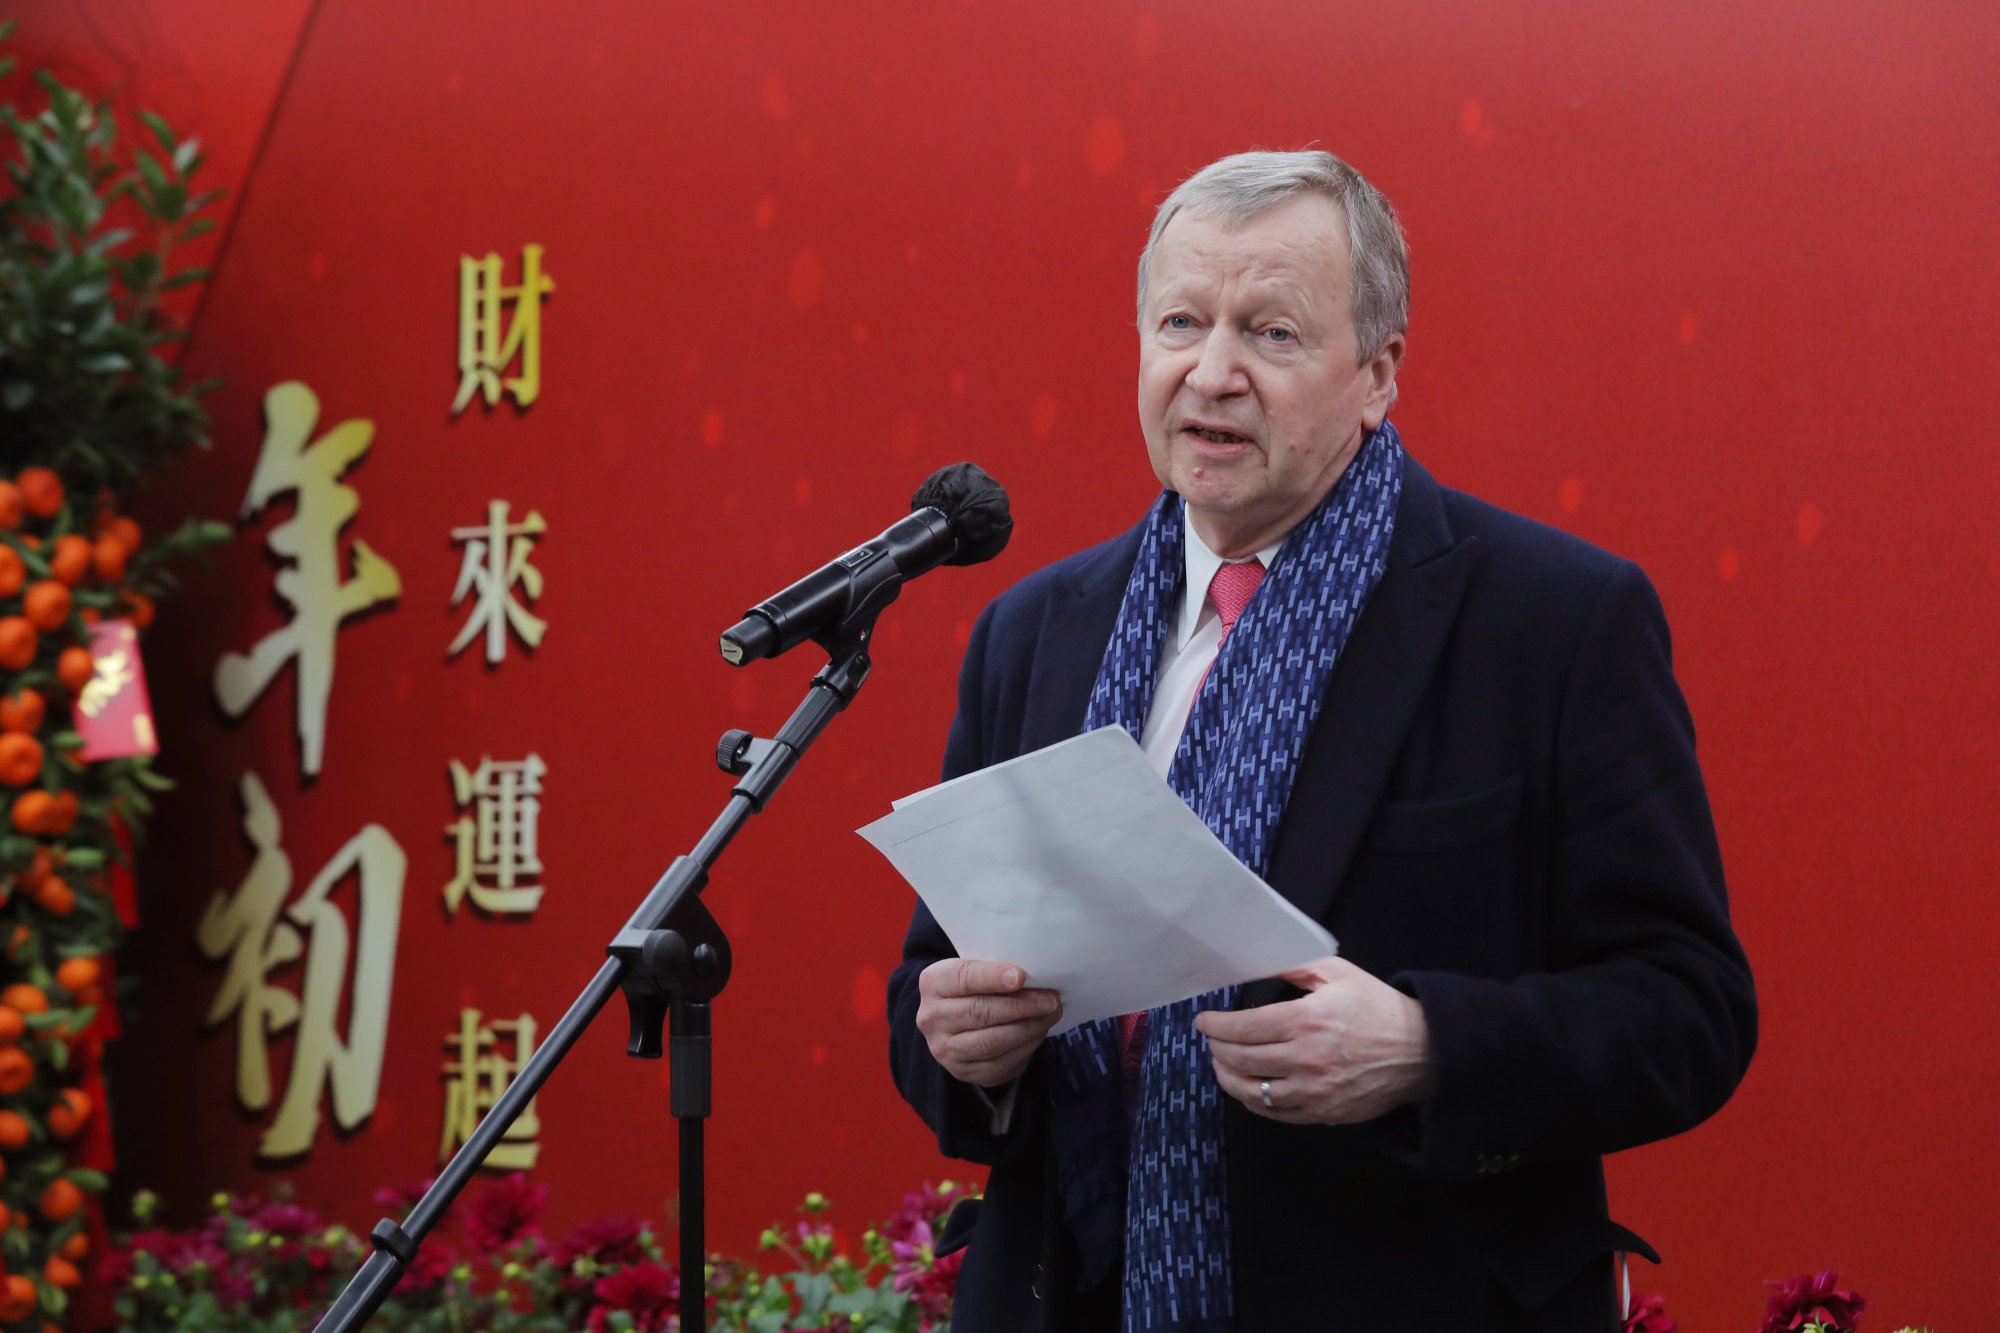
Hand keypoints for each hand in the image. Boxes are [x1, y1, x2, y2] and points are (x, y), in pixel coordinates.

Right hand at [916, 959, 1063, 1087]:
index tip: (1021, 976)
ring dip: (1028, 1028)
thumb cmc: (974, 988)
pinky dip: (1024, 1048)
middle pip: (980, 1011)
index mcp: (933, 983)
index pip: (963, 978)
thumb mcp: (975, 970)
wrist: (955, 1022)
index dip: (993, 977)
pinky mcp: (962, 1071)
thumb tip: (1035, 978)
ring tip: (1050, 1015)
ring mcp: (944, 1048)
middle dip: (1022, 1006)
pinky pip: (999, 1064)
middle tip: (1051, 1000)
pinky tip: (1038, 1033)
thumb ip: (995, 971)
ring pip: (991, 1041)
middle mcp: (932, 1018)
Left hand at [1195, 956, 1431, 1124]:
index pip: (1243, 1028)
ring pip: (1251, 1092)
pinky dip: (1253, 1100)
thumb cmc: (1379, 1007)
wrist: (1422, 1052)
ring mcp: (1314, 1091)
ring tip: (1221, 1063)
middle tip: (1212, 1039)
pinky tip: (1247, 1087)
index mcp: (1307, 1020)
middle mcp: (1306, 1059)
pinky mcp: (1324, 1114)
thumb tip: (1258, 965)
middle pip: (1240, 1059)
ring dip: (1227, 1077)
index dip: (1215, 1025)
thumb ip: (1295, 966)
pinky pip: (1275, 1113)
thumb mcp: (1338, 974)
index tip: (1204, 1021)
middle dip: (1216, 1048)